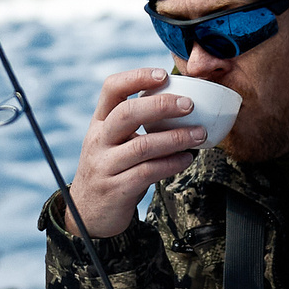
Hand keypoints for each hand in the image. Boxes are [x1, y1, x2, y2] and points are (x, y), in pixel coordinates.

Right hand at [64, 66, 206, 238]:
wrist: (89, 214)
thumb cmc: (111, 170)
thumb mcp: (114, 142)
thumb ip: (136, 124)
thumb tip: (179, 102)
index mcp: (99, 123)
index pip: (111, 89)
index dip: (136, 77)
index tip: (163, 74)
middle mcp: (98, 141)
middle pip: (126, 113)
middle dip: (161, 105)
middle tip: (190, 105)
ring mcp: (105, 166)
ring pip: (142, 145)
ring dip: (175, 138)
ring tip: (199, 135)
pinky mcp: (116, 189)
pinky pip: (147, 172)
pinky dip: (171, 164)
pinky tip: (186, 159)